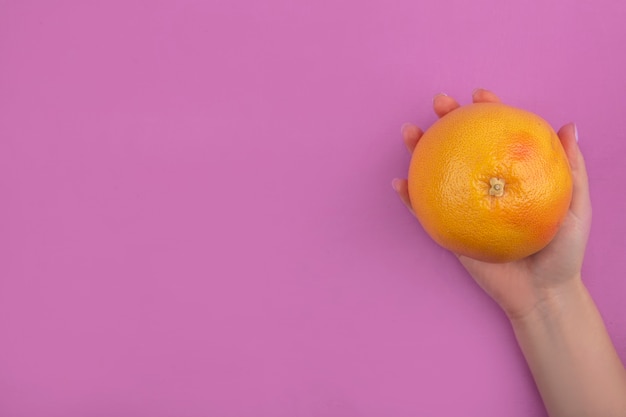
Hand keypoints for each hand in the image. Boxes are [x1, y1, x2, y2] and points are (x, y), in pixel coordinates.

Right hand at [393, 89, 592, 320]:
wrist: (543, 294)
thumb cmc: (564, 253)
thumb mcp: (577, 208)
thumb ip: (573, 170)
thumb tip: (570, 126)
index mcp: (512, 175)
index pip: (497, 136)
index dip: (488, 111)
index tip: (479, 95)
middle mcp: (485, 186)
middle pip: (462, 146)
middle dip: (447, 121)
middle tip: (439, 104)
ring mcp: (465, 207)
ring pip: (437, 172)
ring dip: (419, 150)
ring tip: (409, 132)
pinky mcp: (449, 230)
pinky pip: (424, 211)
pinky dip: (408, 198)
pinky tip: (398, 183)